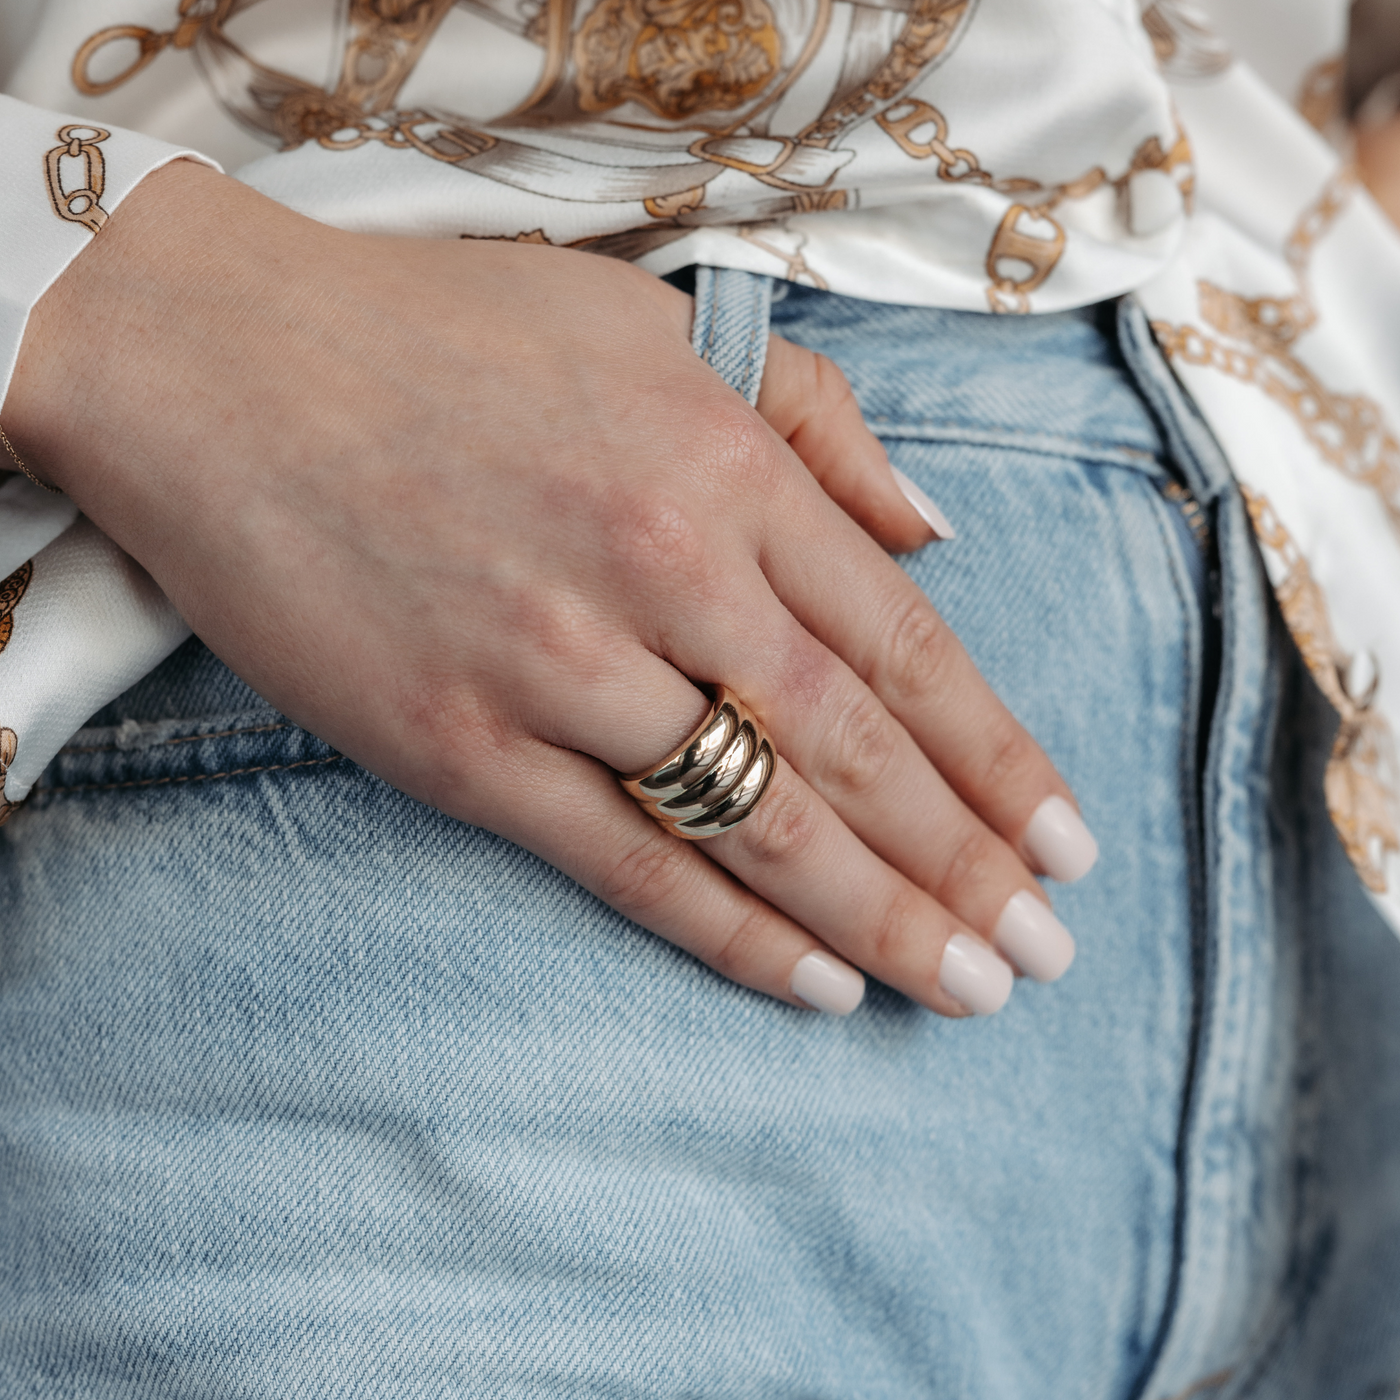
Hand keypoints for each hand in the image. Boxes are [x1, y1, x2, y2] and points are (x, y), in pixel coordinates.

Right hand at [5, 161, 1095, 1016]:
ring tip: (972, 988)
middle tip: (1049, 953)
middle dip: (968, 865)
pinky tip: (818, 989)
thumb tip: (930, 534)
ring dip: (881, 919)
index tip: (1067, 842)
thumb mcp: (657, 325)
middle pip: (856, 753)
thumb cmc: (448, 333)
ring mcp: (560, 668)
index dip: (998, 756)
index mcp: (723, 467)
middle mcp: (664, 572)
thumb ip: (812, 424)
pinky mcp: (461, 748)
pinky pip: (625, 862)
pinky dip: (730, 937)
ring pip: (759, 825)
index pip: (903, 645)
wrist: (224, 366)